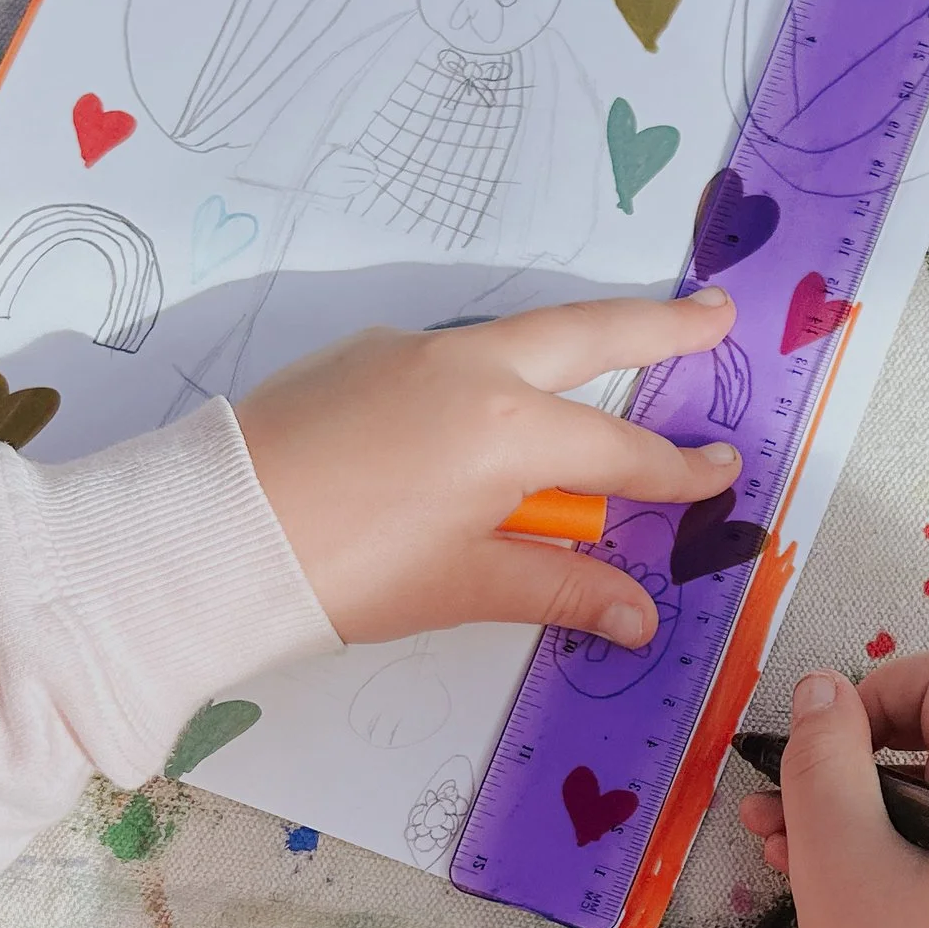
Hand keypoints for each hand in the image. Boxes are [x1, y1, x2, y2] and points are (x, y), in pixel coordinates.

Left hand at [235, 292, 740, 648]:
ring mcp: (412, 351)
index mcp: (506, 427)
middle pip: (588, 336)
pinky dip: (496, 374)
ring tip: (621, 355)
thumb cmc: (340, 569)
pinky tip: (491, 414)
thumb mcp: (462, 586)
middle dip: (660, 328)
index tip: (720, 472)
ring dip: (576, 343)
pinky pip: (454, 357)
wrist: (209, 533)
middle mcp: (468, 368)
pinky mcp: (363, 355)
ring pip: (517, 338)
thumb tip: (637, 613)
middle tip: (719, 314)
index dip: (675, 472)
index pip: (619, 451)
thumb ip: (559, 587)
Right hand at [739, 651, 928, 927]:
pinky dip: (900, 842)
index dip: (872, 695)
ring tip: (782, 849)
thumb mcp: (839, 856)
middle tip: (774, 806)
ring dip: (862, 805)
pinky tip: (830, 878)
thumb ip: (823, 757)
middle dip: (852, 760)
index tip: (815, 753)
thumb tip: (822, 688)